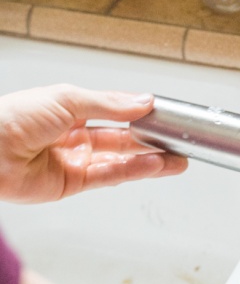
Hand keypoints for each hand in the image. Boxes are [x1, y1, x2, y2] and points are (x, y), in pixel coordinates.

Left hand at [0, 84, 187, 202]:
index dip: (139, 115)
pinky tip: (155, 166)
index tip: (165, 115)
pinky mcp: (72, 184)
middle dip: (151, 140)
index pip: (114, 112)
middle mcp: (73, 136)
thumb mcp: (67, 99)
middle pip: (121, 139)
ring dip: (151, 160)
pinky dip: (134, 171)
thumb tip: (143, 102)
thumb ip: (109, 104)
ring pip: (120, 161)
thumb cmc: (11, 118)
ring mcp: (74, 161)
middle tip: (179, 141)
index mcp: (69, 110)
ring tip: (178, 159)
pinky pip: (110, 176)